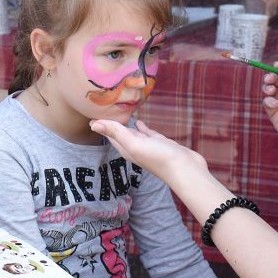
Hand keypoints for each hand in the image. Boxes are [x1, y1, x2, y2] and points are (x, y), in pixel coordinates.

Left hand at [89, 119, 206, 182]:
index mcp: (126, 148)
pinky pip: (147, 133)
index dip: (101, 124)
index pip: (109, 134)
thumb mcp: (135, 144)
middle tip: (102, 108)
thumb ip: (116, 132)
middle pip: (118, 133)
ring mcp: (148, 146)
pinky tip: (138, 120)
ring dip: (126, 123)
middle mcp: (135, 147)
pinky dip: (141, 126)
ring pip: (133, 132)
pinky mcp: (160, 143)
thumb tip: (93, 124)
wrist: (186, 169)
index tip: (92, 111)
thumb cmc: (159, 158)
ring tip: (119, 112)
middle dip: (110, 122)